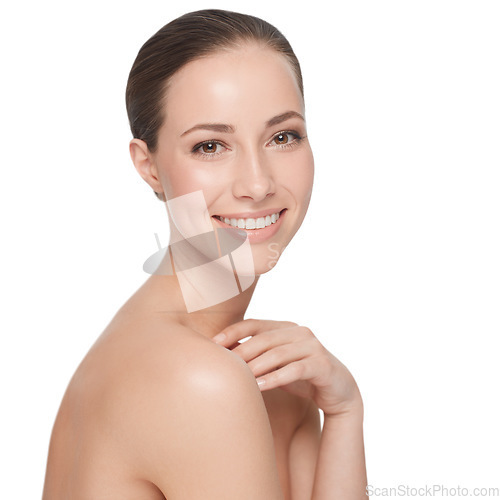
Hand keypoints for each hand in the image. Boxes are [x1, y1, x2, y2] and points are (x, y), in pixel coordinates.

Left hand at [211, 319, 362, 416]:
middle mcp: (299, 332)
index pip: (255, 324)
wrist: (339, 391)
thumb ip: (257, 356)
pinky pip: (295, 370)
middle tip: (223, 364)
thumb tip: (222, 357)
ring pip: (278, 353)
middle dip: (241, 351)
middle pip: (264, 339)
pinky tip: (259, 387)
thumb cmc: (301, 375)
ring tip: (239, 376)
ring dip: (256, 365)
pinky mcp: (322, 364)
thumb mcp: (276, 364)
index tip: (213, 343)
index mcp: (286, 327)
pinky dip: (275, 378)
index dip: (233, 332)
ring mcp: (313, 347)